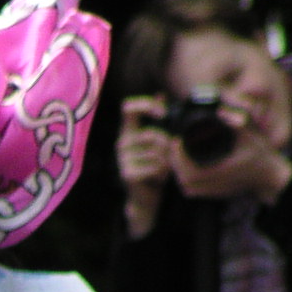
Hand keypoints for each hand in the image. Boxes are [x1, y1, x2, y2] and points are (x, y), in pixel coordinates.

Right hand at [116, 96, 173, 238]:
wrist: (145, 197)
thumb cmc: (153, 166)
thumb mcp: (156, 141)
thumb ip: (157, 119)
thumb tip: (160, 94)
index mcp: (128, 131)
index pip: (129, 108)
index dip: (146, 105)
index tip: (163, 113)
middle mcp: (121, 143)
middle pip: (153, 134)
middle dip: (168, 146)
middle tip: (170, 158)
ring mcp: (122, 159)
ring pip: (157, 152)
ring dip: (168, 162)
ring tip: (164, 170)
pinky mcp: (128, 174)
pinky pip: (156, 167)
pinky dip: (164, 173)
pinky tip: (159, 178)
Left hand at [170, 110, 291, 207]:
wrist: (268, 174)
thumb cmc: (260, 154)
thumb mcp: (249, 134)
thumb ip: (235, 122)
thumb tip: (220, 111)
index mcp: (221, 170)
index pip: (188, 169)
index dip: (178, 154)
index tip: (177, 139)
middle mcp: (215, 184)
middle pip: (182, 177)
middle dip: (175, 160)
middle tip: (175, 143)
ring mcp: (212, 191)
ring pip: (185, 184)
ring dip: (178, 169)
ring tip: (178, 152)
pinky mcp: (211, 194)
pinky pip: (190, 189)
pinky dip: (185, 177)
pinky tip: (185, 164)